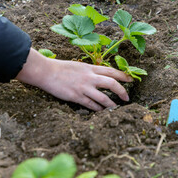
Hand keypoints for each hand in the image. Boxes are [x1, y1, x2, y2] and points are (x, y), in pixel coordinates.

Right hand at [15, 49, 132, 110]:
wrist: (47, 72)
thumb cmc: (61, 68)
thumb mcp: (78, 66)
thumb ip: (90, 71)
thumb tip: (99, 76)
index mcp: (90, 68)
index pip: (111, 71)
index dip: (123, 76)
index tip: (131, 80)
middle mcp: (90, 77)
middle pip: (112, 84)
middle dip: (122, 91)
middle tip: (126, 98)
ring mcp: (84, 88)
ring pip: (103, 98)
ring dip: (111, 104)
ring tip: (115, 108)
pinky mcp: (76, 97)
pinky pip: (91, 105)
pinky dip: (98, 109)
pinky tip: (101, 112)